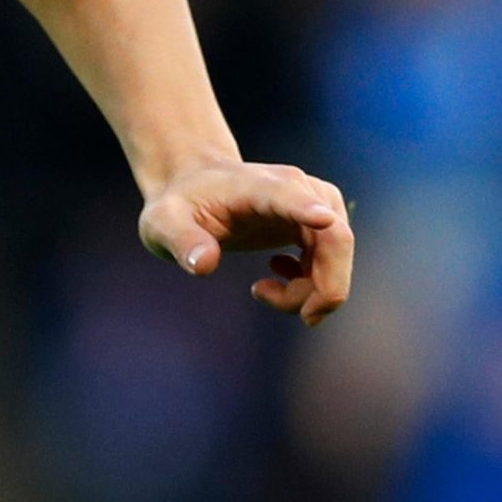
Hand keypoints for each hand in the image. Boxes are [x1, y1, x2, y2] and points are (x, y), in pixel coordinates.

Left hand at [139, 161, 354, 325]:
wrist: (195, 187)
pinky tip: (276, 276)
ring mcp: (315, 202)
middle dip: (325, 288)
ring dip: (313, 291)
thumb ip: (181, 241)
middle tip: (301, 317)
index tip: (323, 219)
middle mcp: (296, 188)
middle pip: (334, 238)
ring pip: (337, 256)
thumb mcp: (163, 222)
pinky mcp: (321, 220)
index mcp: (256, 185)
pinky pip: (334, 261)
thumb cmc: (180, 206)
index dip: (305, 208)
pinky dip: (314, 284)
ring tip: (260, 290)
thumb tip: (204, 265)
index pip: (286, 194)